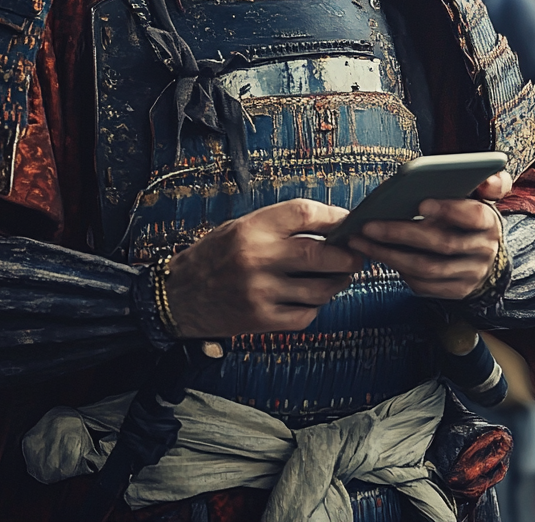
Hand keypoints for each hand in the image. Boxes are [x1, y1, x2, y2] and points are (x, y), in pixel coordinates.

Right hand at [166, 199, 362, 338]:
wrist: (179, 296)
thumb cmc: (213, 256)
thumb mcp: (240, 227)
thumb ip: (280, 226)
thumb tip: (331, 226)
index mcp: (252, 228)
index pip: (305, 213)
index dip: (334, 217)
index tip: (348, 222)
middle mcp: (257, 258)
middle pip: (322, 254)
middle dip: (348, 256)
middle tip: (355, 255)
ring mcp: (260, 292)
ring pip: (320, 288)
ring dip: (337, 283)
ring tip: (336, 276)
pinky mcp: (262, 319)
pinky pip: (306, 314)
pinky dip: (315, 306)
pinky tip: (310, 297)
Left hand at [346, 170, 509, 299]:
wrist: (484, 254)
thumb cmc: (469, 217)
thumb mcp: (480, 196)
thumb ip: (488, 183)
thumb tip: (487, 178)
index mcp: (488, 221)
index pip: (473, 215)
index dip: (448, 210)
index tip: (421, 203)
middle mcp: (483, 250)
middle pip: (442, 243)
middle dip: (401, 234)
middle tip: (369, 225)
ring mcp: (470, 274)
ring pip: (427, 268)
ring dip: (390, 255)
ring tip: (362, 241)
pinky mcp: (455, 290)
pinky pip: (423, 285)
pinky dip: (398, 271)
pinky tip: (378, 255)